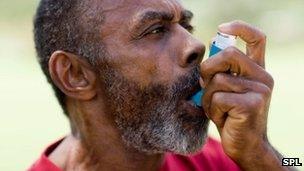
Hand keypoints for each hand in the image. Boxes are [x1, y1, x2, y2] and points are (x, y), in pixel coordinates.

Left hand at [200, 21, 285, 169]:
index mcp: (256, 70)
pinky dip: (212, 109)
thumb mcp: (224, 91)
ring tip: (216, 108)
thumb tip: (204, 61)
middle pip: (228, 53)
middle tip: (207, 86)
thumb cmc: (230, 116)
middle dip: (208, 69)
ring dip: (207, 96)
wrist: (245, 145)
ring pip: (218, 80)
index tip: (221, 28)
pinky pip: (218, 98)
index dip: (240, 27)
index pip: (257, 38)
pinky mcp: (252, 104)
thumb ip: (218, 74)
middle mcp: (262, 77)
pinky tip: (222, 118)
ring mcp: (260, 90)